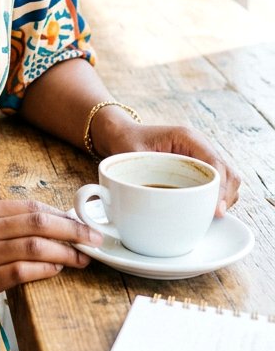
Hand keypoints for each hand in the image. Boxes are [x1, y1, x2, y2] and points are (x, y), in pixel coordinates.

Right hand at [0, 199, 102, 312]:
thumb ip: (4, 224)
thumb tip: (48, 226)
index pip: (30, 206)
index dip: (61, 215)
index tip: (82, 224)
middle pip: (38, 222)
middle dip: (73, 230)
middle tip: (95, 239)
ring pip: (34, 246)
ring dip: (65, 253)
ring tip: (83, 258)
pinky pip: (21, 272)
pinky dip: (44, 271)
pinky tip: (57, 271)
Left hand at [94, 113, 240, 215]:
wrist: (123, 134)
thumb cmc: (127, 142)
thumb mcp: (132, 155)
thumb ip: (142, 174)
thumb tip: (153, 201)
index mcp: (187, 138)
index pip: (215, 163)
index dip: (220, 188)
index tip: (216, 210)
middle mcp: (200, 146)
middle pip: (228, 173)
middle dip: (225, 196)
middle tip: (214, 216)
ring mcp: (202, 157)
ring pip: (228, 180)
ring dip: (223, 199)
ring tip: (210, 215)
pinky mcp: (199, 169)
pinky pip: (218, 185)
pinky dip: (216, 199)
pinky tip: (204, 210)